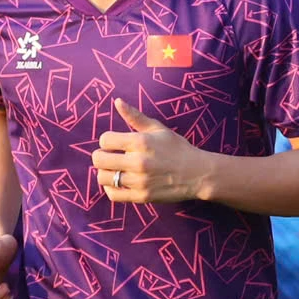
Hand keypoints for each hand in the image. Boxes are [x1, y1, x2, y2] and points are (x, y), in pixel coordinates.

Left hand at [92, 99, 211, 203]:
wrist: (199, 174)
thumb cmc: (178, 149)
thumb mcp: (159, 129)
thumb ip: (136, 116)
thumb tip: (117, 101)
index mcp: (140, 142)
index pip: (105, 140)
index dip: (107, 141)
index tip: (115, 144)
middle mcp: (138, 161)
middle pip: (99, 159)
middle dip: (101, 156)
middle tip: (110, 157)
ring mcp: (139, 181)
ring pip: (103, 178)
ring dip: (105, 173)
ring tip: (115, 170)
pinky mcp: (142, 196)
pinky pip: (113, 194)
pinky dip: (111, 188)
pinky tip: (118, 183)